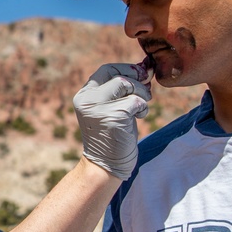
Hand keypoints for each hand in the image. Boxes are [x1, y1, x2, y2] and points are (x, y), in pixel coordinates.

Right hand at [73, 62, 151, 179]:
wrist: (106, 166)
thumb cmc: (114, 136)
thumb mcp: (113, 108)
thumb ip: (123, 89)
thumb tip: (146, 66)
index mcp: (84, 95)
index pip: (107, 69)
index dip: (127, 69)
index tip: (142, 74)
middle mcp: (87, 99)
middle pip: (118, 75)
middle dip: (137, 80)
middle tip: (147, 89)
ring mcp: (98, 108)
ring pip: (127, 85)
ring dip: (142, 94)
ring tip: (140, 108)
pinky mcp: (112, 117)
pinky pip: (136, 101)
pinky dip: (143, 108)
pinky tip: (139, 117)